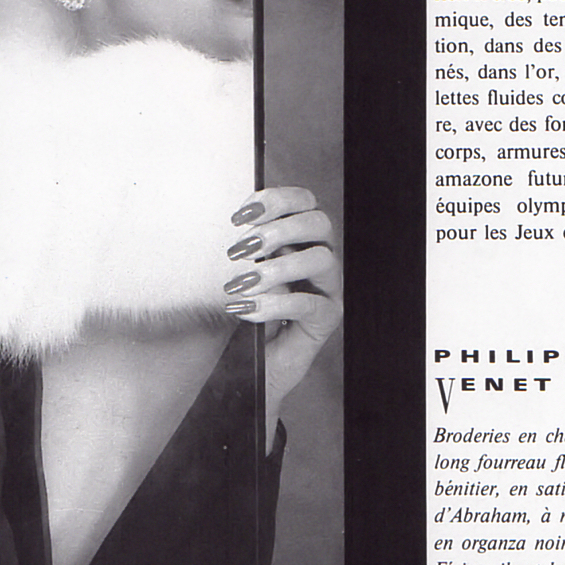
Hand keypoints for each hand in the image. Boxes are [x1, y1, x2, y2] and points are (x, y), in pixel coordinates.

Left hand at [222, 186, 342, 449]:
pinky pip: (311, 304)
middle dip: (279, 229)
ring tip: (243, 283)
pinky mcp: (326, 318)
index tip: (239, 215)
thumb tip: (237, 226)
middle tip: (240, 248)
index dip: (276, 199)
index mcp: (299, 238)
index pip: (303, 202)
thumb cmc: (244, 313)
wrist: (251, 365)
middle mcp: (318, 257)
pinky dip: (276, 304)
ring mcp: (327, 287)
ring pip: (321, 259)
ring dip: (278, 267)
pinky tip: (248, 310)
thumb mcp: (239, 272)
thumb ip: (245, 248)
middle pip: (319, 223)